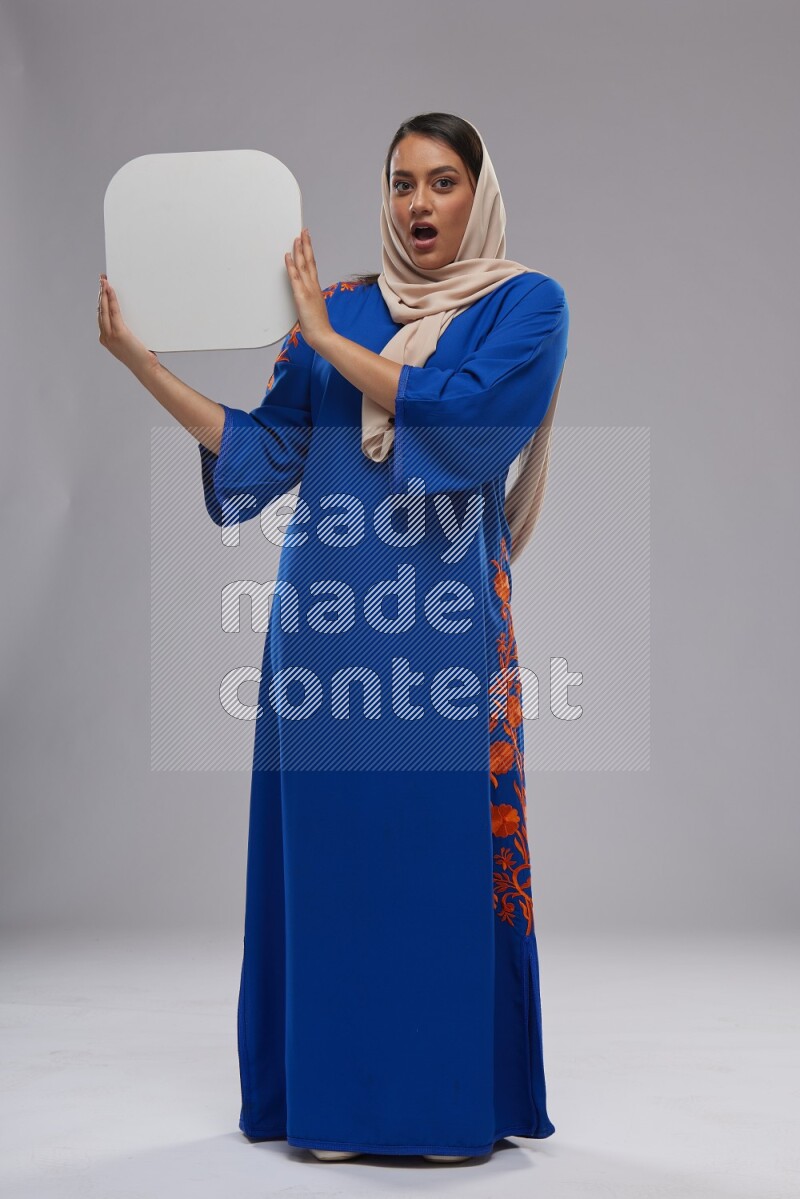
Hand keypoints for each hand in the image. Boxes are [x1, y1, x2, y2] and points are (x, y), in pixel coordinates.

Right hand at [97, 274, 158, 375]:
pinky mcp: (118, 333)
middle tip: (102, 279)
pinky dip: (111, 299)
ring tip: (105, 281)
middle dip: (100, 293)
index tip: (102, 289)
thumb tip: (134, 315)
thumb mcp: (132, 342)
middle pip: (100, 310)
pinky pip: (113, 311)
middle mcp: (105, 336)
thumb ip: (128, 330)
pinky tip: (110, 290)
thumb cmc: (143, 357)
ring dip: (104, 294)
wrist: (146, 369)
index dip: (101, 301)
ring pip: (104, 309)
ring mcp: (110, 335)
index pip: (101, 316)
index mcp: (106, 338)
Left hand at [284, 229, 332, 351]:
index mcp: (315, 289)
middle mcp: (313, 286)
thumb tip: (306, 301)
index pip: (312, 266)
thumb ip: (310, 303)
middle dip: (306, 245)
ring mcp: (308, 290)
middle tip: (304, 231)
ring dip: (299, 250)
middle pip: (309, 261)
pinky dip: (291, 266)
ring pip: (303, 265)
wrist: (323, 336)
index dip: (310, 252)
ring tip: (296, 237)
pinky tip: (288, 255)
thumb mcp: (313, 311)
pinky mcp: (301, 296)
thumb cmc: (318, 327)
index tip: (307, 241)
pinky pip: (295, 277)